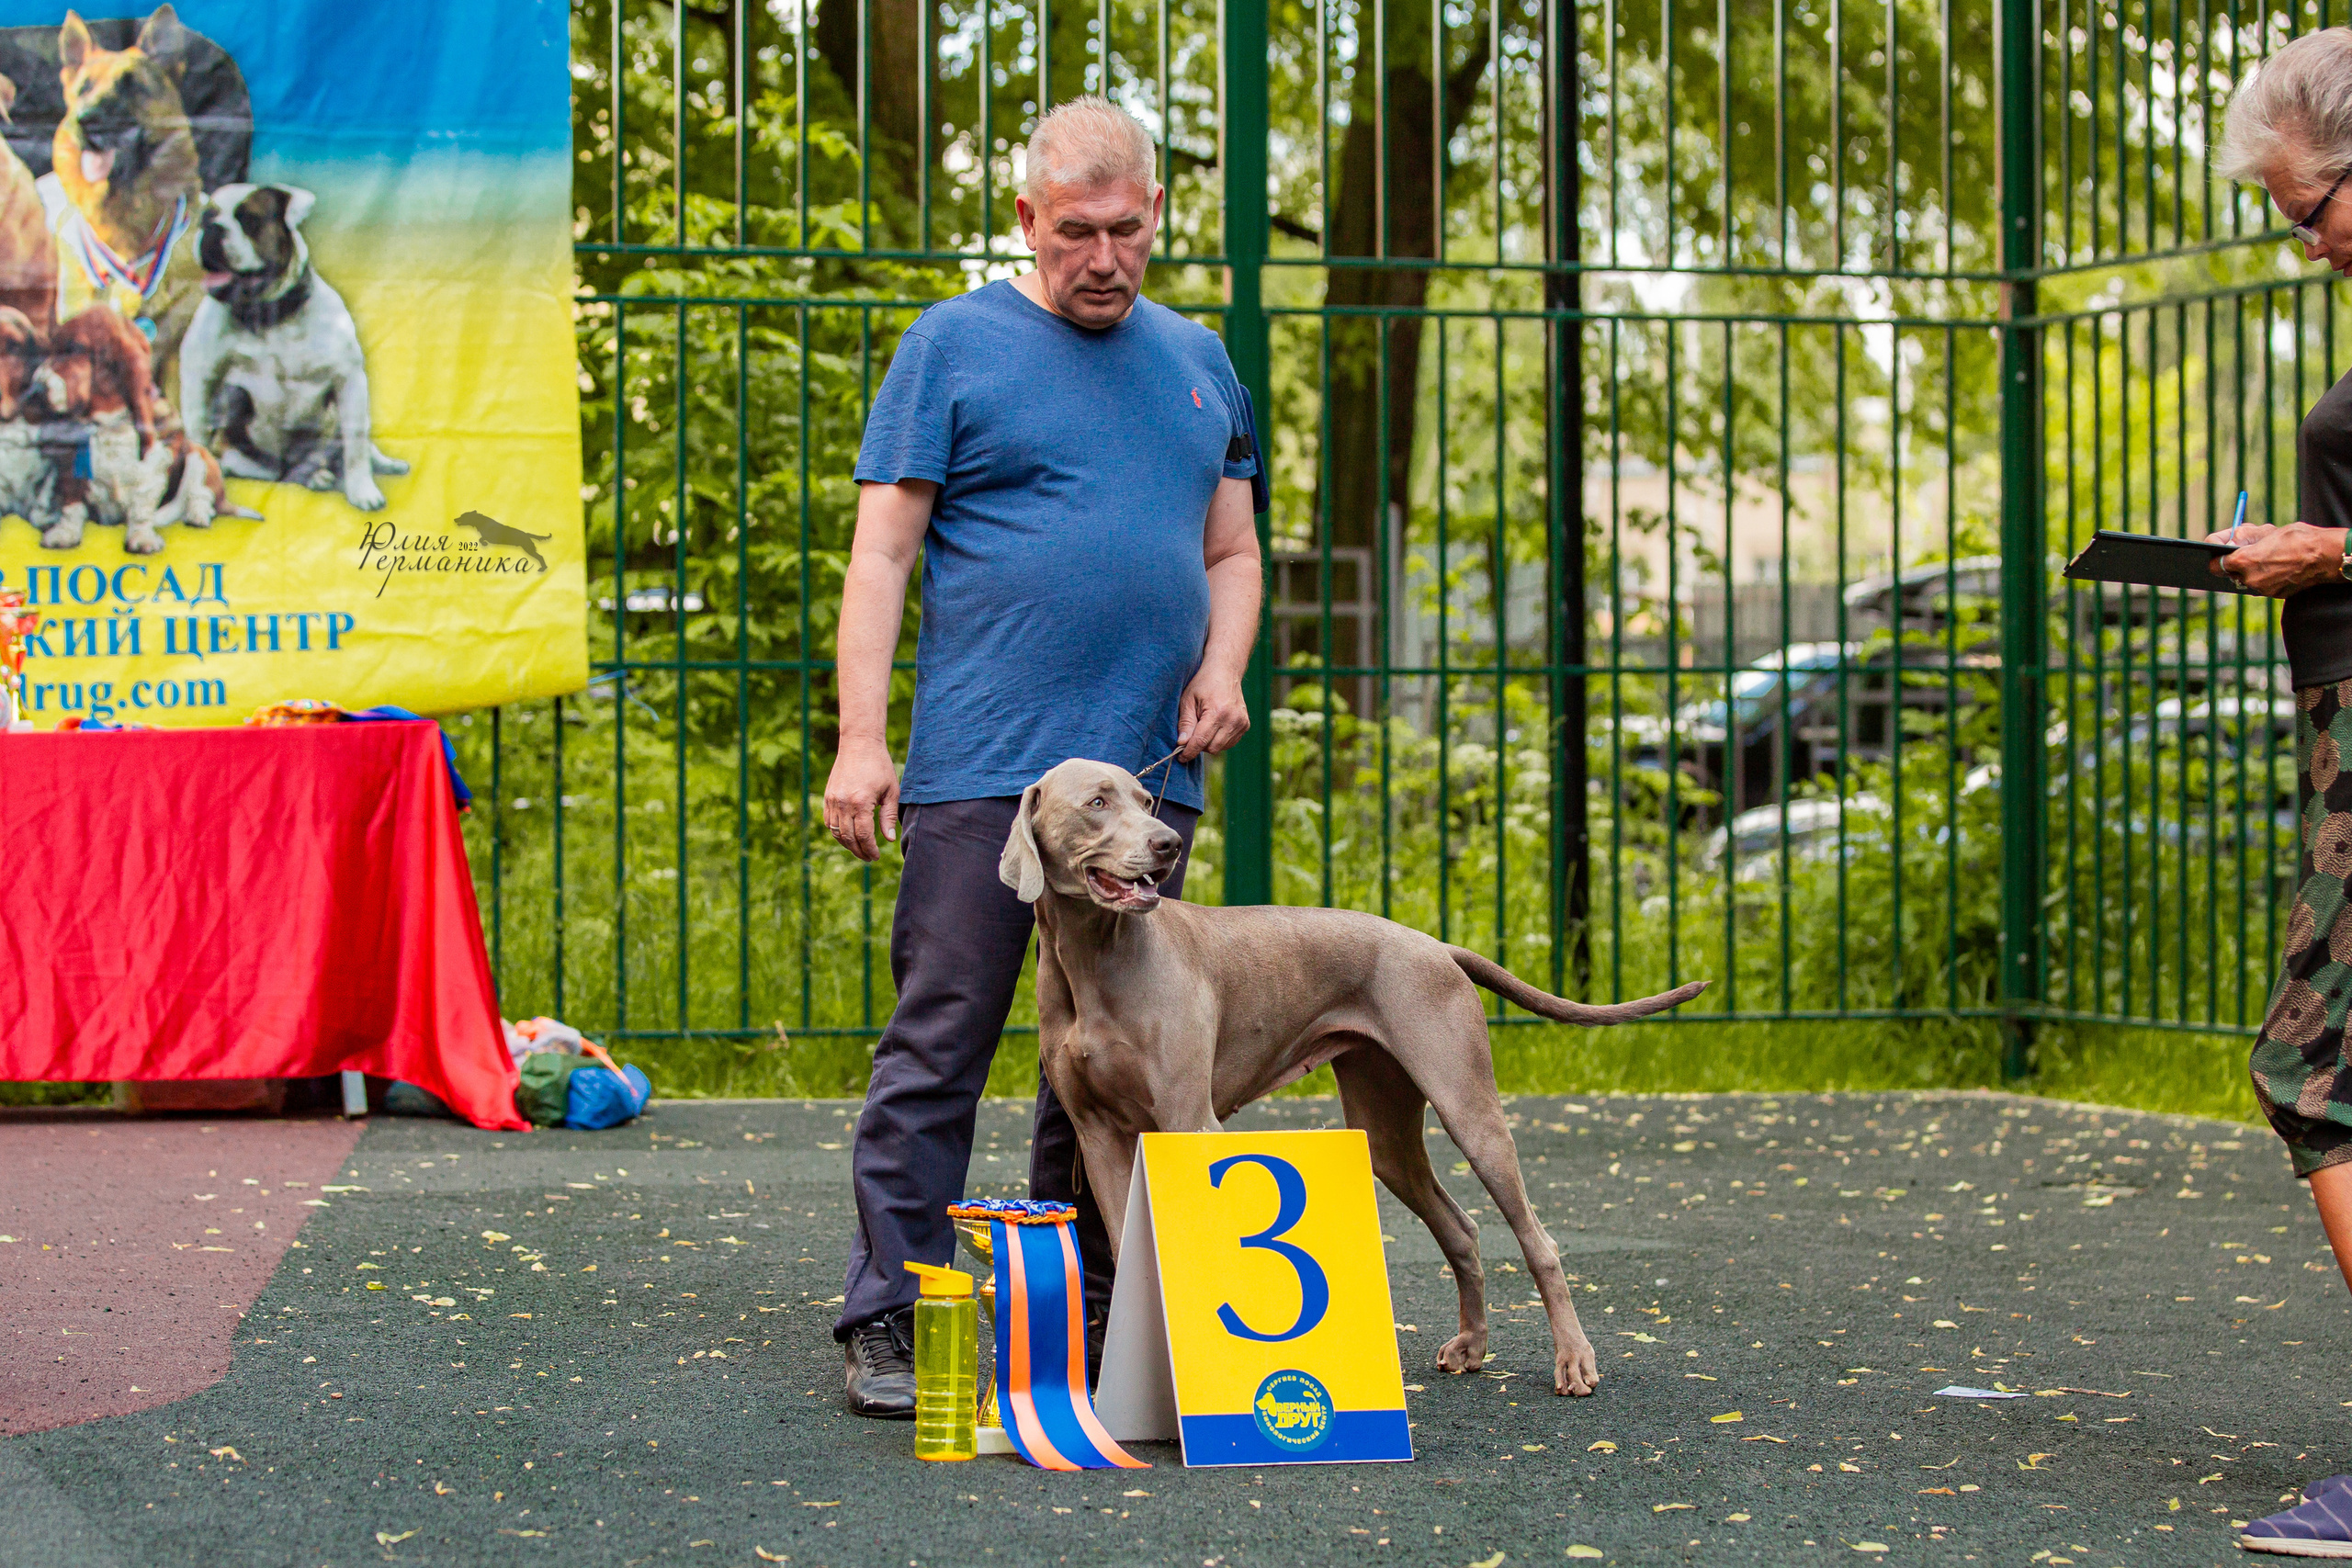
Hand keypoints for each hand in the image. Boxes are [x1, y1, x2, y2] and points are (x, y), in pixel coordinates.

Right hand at [823, 737, 899, 860]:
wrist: (859, 744)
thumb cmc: (880, 766)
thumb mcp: (891, 791)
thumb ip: (889, 817)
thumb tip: (888, 839)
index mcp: (861, 802)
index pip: (864, 835)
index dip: (870, 849)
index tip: (876, 856)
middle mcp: (843, 803)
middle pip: (848, 837)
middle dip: (859, 851)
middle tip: (869, 858)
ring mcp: (832, 800)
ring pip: (836, 832)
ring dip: (847, 844)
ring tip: (859, 849)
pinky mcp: (827, 797)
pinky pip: (828, 822)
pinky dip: (837, 832)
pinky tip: (848, 836)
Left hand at [1175, 665, 1249, 761]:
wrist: (1225, 671)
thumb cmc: (1203, 683)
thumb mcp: (1188, 700)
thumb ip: (1185, 723)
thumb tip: (1182, 744)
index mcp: (1217, 712)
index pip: (1201, 741)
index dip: (1189, 752)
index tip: (1180, 758)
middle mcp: (1233, 719)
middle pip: (1212, 748)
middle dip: (1199, 746)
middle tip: (1190, 735)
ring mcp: (1241, 722)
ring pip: (1221, 747)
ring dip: (1209, 743)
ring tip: (1203, 726)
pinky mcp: (1245, 725)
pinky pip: (1229, 743)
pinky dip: (1219, 740)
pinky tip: (1214, 727)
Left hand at [2213, 519, 2346, 596]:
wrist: (2325, 555)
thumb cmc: (2297, 538)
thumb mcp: (2267, 531)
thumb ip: (2244, 538)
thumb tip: (2229, 541)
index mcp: (2244, 560)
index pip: (2216, 565)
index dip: (2216, 559)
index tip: (2218, 555)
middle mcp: (2250, 578)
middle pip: (2232, 573)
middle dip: (2236, 564)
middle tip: (2245, 554)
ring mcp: (2263, 589)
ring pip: (2248, 580)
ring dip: (2252, 571)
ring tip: (2266, 558)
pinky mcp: (2275, 594)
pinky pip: (2263, 586)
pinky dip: (2266, 578)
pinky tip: (2277, 567)